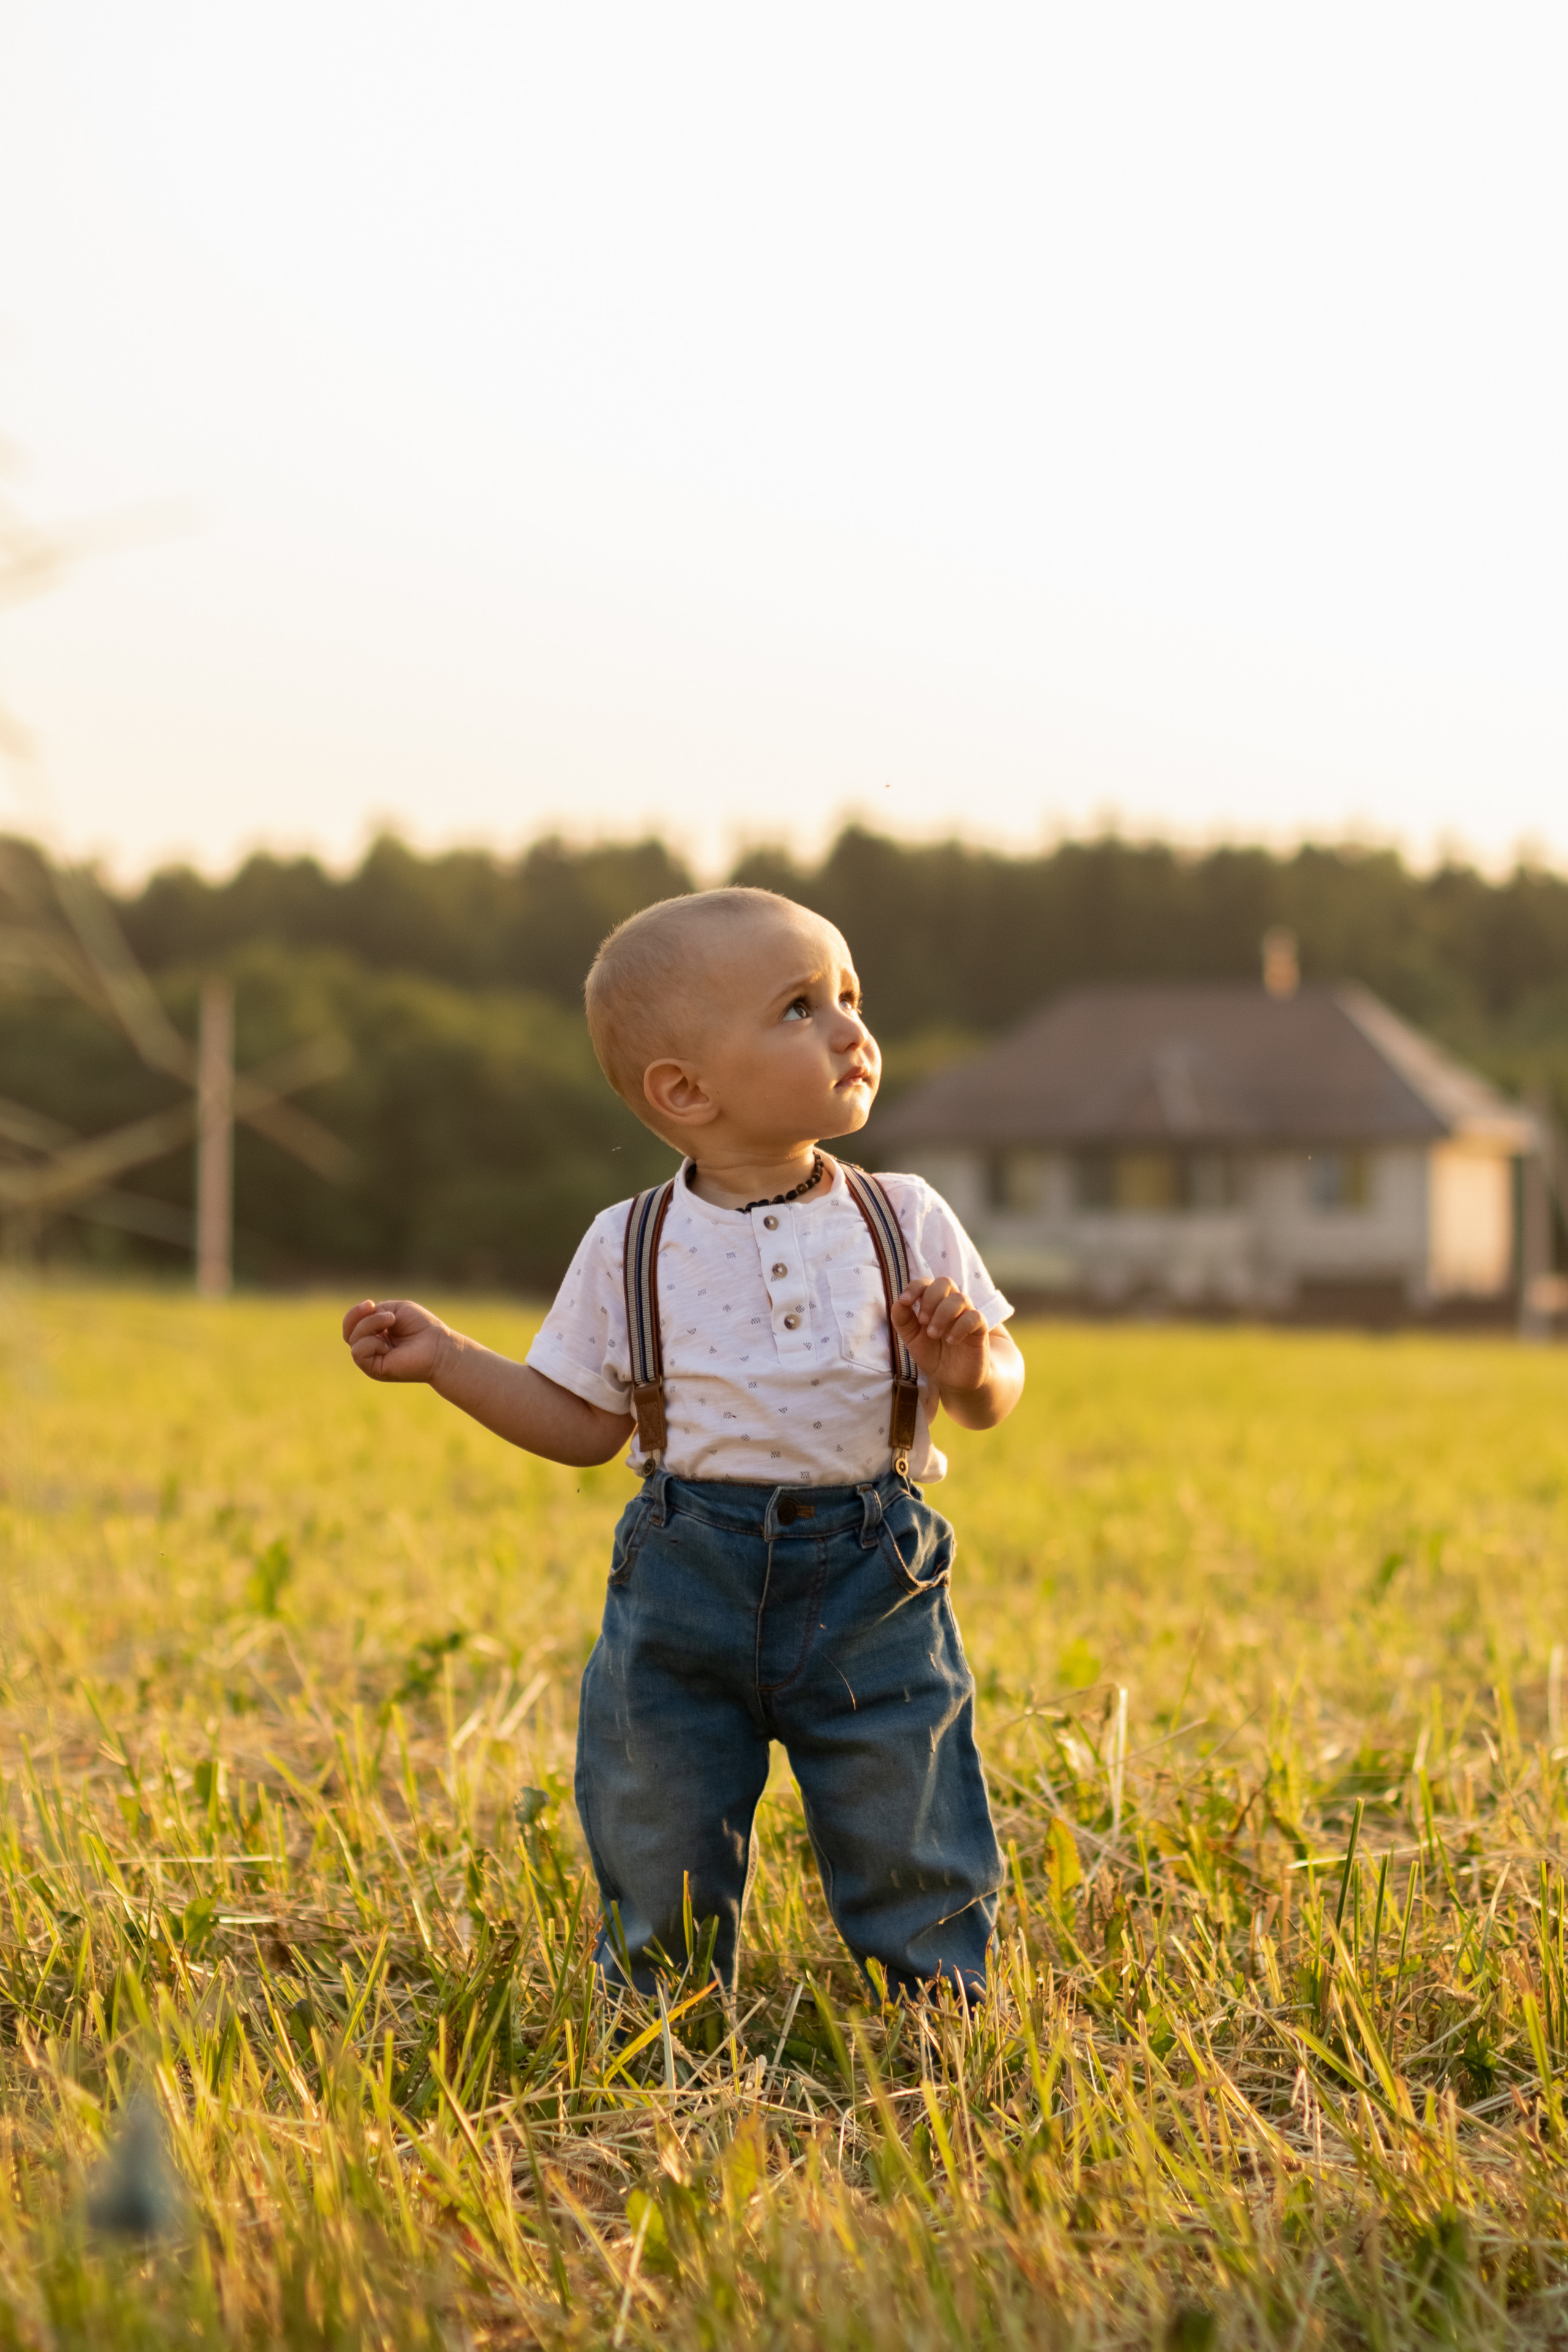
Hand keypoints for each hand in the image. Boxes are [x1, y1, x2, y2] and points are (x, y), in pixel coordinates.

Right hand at [342, 1297, 450, 1382]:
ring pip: (353, 1339)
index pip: (352, 1324)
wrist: (438, 1345)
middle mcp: (371, 1347)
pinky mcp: (374, 1370)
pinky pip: (358, 1353)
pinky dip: (370, 1342)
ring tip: (391, 1322)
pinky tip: (387, 1344)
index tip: (370, 1303)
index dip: (355, 1312)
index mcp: (375, 1333)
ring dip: (370, 1325)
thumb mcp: (395, 1310)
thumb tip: (359, 1321)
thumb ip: (374, 1313)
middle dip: (359, 1316)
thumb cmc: (421, 1327)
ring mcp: (372, 1359)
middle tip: (379, 1311)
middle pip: (349, 1332)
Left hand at [890, 1276, 990, 1396]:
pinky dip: (960, 1327)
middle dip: (930, 1298)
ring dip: (943, 1314)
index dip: (915, 1287)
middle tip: (922, 1321)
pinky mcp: (980, 1329)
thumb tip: (898, 1302)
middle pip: (945, 1282)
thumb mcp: (912, 1339)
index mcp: (933, 1304)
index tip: (906, 1301)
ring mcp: (966, 1315)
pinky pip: (974, 1317)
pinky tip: (951, 1340)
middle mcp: (950, 1305)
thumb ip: (903, 1320)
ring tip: (933, 1334)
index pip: (926, 1283)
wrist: (953, 1379)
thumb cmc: (933, 1354)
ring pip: (960, 1298)